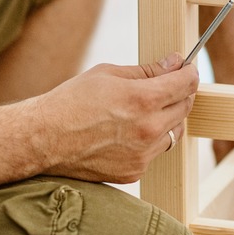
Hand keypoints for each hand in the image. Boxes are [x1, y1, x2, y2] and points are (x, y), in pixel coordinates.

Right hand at [37, 54, 197, 183]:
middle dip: (179, 94)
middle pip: (184, 108)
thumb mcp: (109, 75)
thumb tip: (174, 63)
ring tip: (144, 110)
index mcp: (143, 99)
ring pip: (174, 133)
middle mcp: (148, 129)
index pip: (186, 84)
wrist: (44, 139)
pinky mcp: (134, 172)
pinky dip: (150, 141)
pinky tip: (128, 132)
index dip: (189, 73)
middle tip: (167, 87)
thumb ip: (147, 71)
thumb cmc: (72, 101)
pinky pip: (155, 152)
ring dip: (168, 119)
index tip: (187, 69)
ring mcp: (143, 154)